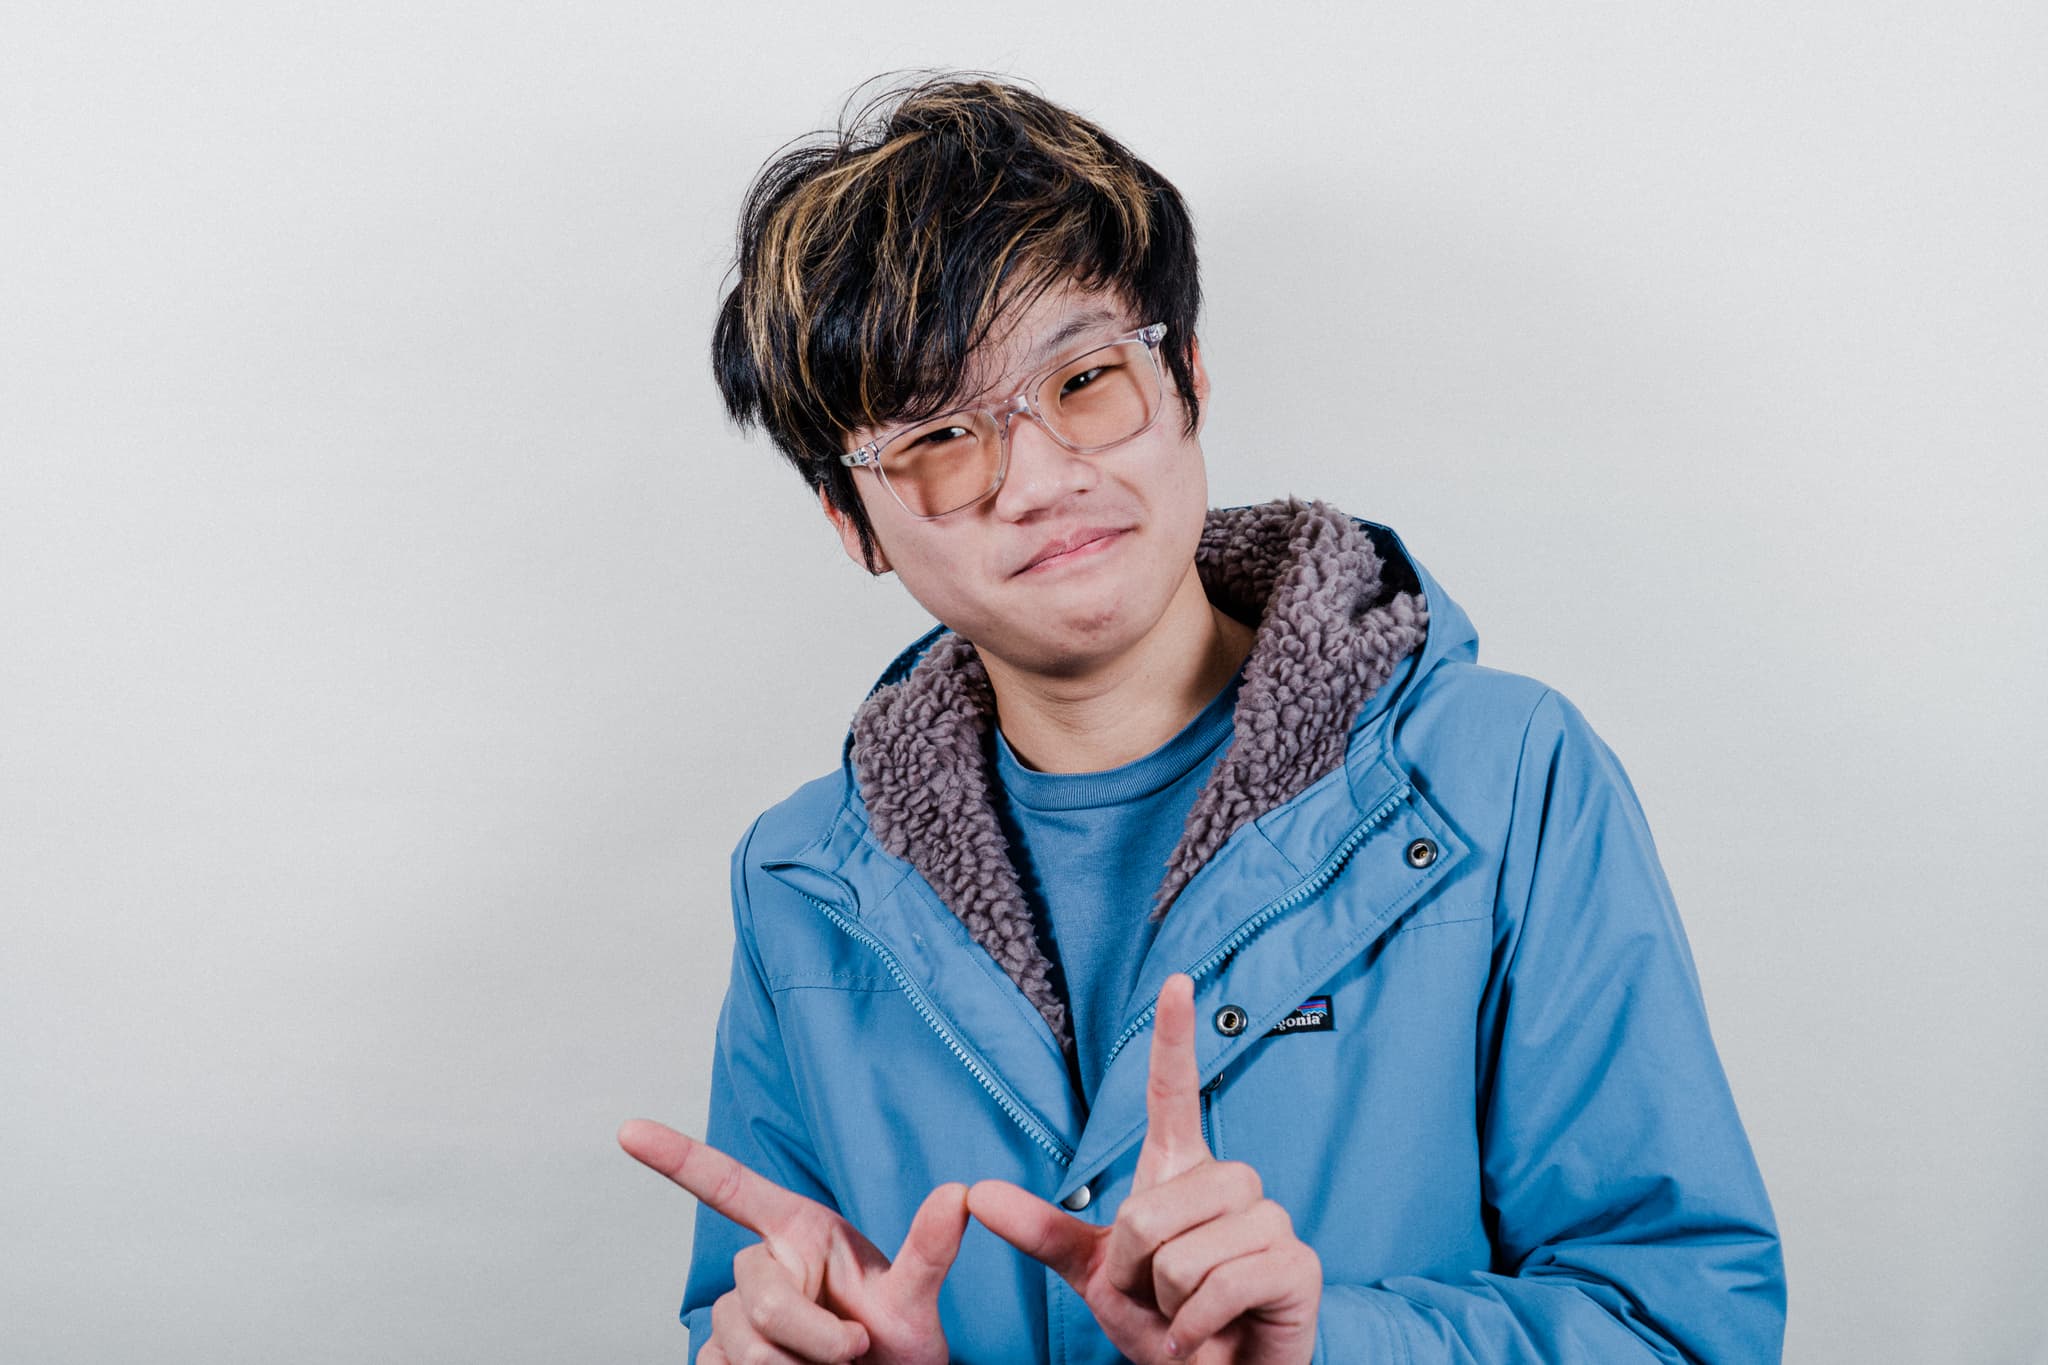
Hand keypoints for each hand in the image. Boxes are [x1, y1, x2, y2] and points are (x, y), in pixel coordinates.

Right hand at [619, 1119, 966, 1364]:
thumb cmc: (895, 1344)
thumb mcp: (916, 1300)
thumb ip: (931, 1250)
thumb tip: (961, 1193)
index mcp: (797, 1230)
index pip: (727, 1186)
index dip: (677, 1157)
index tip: (627, 1129)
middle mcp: (759, 1266)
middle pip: (763, 1300)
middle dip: (814, 1336)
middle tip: (853, 1352)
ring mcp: (733, 1316)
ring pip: (744, 1346)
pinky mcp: (715, 1361)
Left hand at [967, 975, 1320, 1363]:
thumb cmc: (1164, 1318)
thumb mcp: (1094, 1273)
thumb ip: (1040, 1232)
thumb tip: (974, 1193)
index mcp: (1182, 1171)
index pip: (1173, 1091)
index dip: (1173, 1036)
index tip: (1176, 980)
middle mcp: (1232, 1181)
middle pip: (1148, 1211)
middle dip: (1133, 1271)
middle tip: (1159, 1294)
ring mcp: (1271, 1220)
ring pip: (1180, 1252)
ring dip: (1166, 1301)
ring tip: (1189, 1311)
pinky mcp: (1297, 1264)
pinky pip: (1218, 1285)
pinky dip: (1193, 1325)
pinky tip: (1204, 1335)